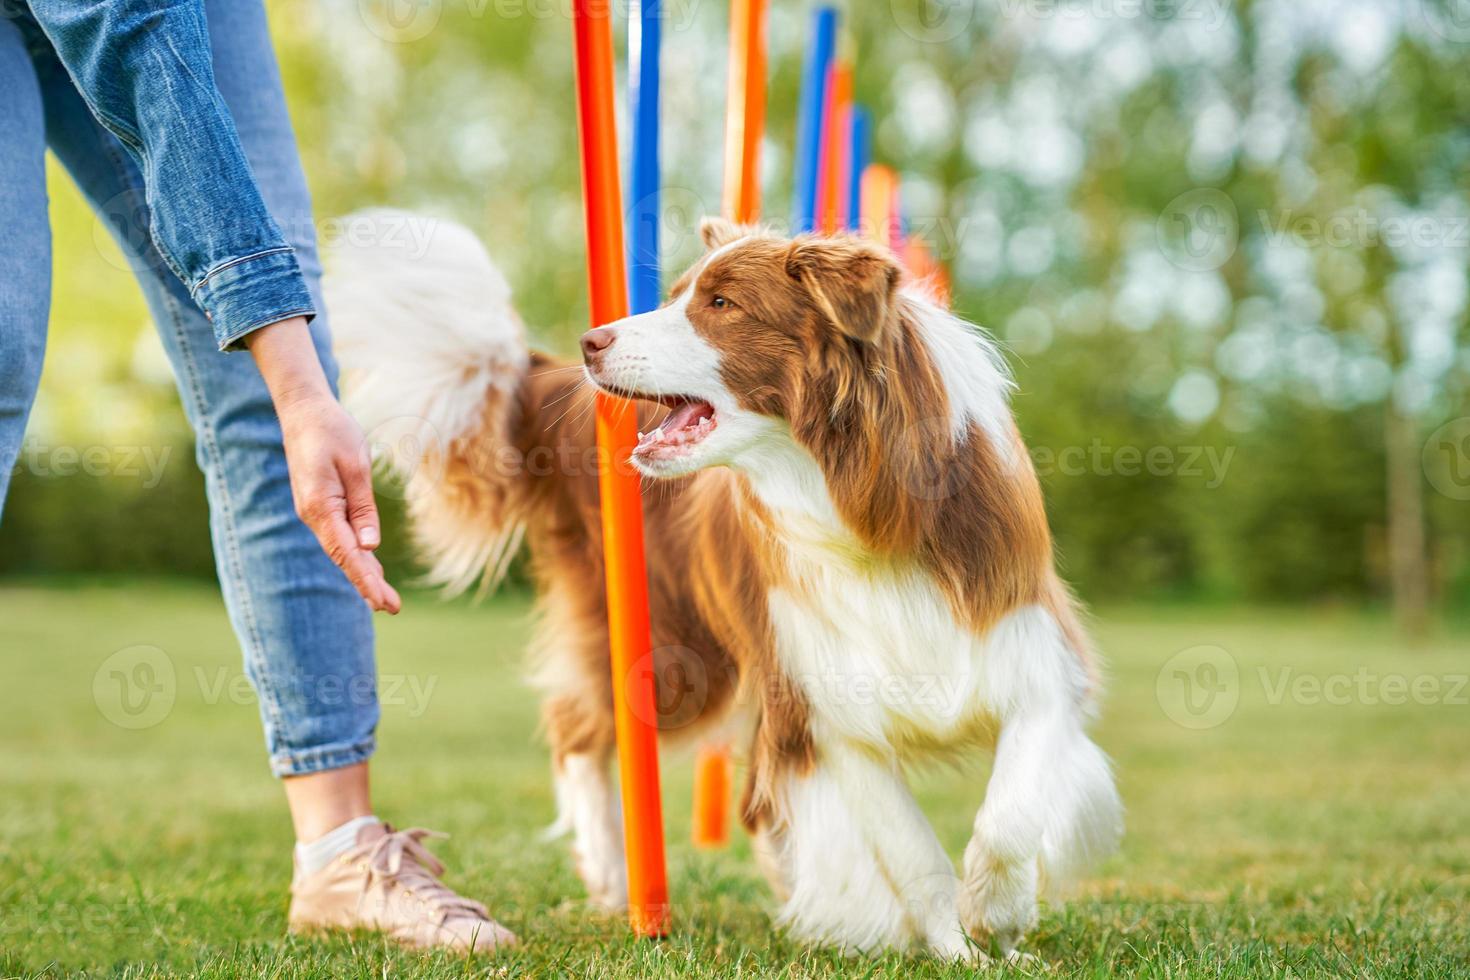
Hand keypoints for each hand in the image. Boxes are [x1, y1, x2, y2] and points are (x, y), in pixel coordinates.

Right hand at [278, 394, 401, 613]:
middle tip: (393, 608)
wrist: (304, 411)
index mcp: (320, 507)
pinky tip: (372, 570)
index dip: (365, 578)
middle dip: (368, 584)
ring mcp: (316, 512)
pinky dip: (357, 555)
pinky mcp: (322, 506)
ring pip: (343, 550)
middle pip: (344, 557)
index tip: (381, 601)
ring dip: (364, 573)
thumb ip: (363, 508)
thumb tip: (369, 546)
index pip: (346, 552)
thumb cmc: (332, 432)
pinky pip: (341, 536)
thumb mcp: (356, 466)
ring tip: (386, 600)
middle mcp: (314, 515)